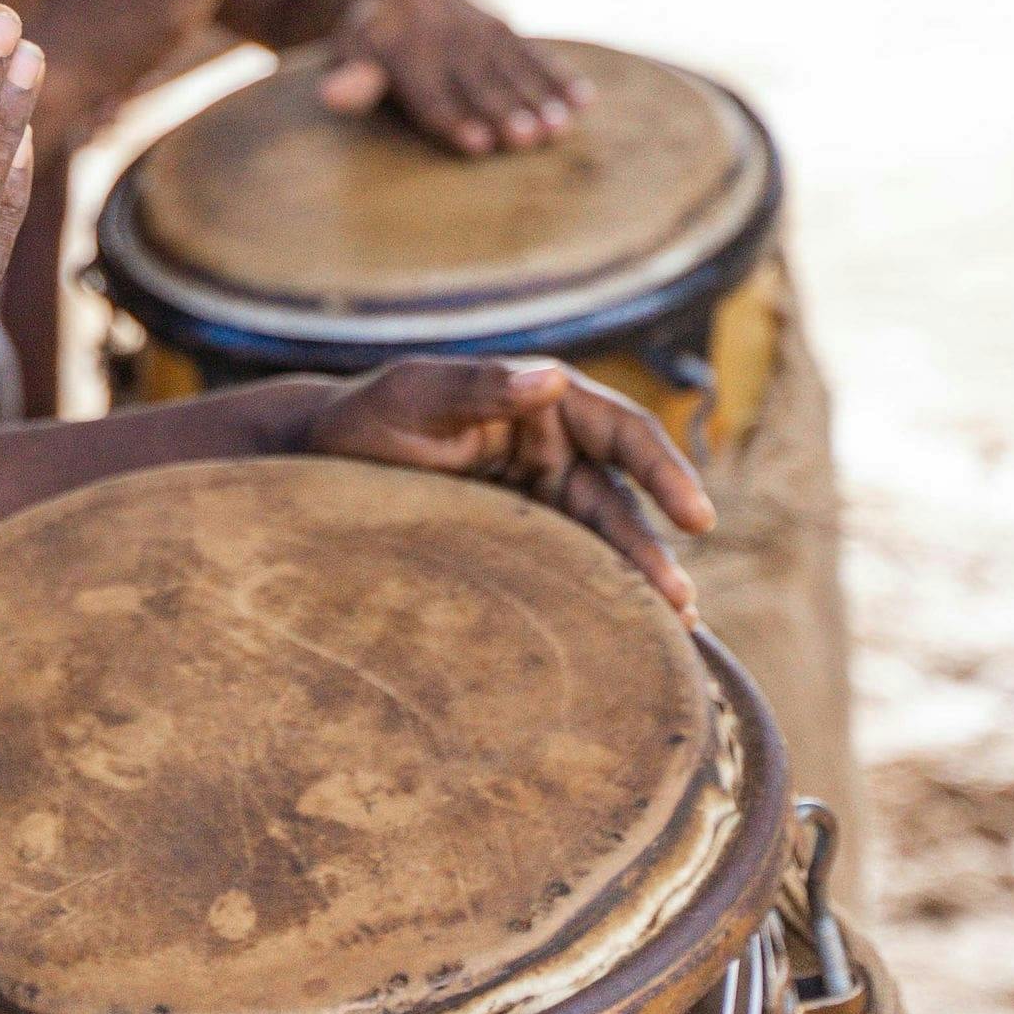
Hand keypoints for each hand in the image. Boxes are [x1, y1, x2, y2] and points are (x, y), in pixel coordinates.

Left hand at [302, 357, 715, 618]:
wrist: (317, 461)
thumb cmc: (367, 417)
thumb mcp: (414, 394)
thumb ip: (477, 384)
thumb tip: (550, 378)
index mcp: (547, 402)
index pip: (624, 432)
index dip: (665, 471)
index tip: (695, 516)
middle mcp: (556, 448)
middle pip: (624, 497)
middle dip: (655, 547)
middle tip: (682, 601)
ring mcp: (540, 497)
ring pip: (606, 539)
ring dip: (639, 580)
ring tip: (675, 628)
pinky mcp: (521, 540)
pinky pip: (572, 567)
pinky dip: (603, 596)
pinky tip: (632, 635)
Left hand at [315, 0, 589, 155]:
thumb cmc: (367, 41)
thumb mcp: (347, 54)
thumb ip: (351, 79)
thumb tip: (334, 97)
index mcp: (398, 43)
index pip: (428, 89)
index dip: (452, 117)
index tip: (476, 143)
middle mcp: (442, 32)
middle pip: (476, 80)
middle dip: (503, 110)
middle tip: (527, 139)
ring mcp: (476, 27)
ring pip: (511, 67)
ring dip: (538, 98)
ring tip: (558, 129)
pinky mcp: (502, 27)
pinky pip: (534, 52)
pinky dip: (560, 75)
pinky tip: (585, 101)